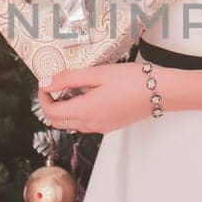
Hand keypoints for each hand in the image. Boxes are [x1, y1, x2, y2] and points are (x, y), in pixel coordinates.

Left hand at [37, 63, 164, 133]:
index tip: (45, 83)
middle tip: (55, 86)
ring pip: (71, 123)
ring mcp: (100, 127)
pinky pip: (85, 123)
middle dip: (50, 105)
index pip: (50, 112)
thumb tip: (45, 83)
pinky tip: (89, 94)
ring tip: (75, 87)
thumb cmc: (132, 80)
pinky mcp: (109, 126)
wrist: (159, 92)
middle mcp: (90, 124)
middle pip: (57, 122)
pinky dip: (79, 111)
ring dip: (65, 108)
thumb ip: (68, 79)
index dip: (42, 98)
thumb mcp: (97, 73)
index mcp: (85, 111)